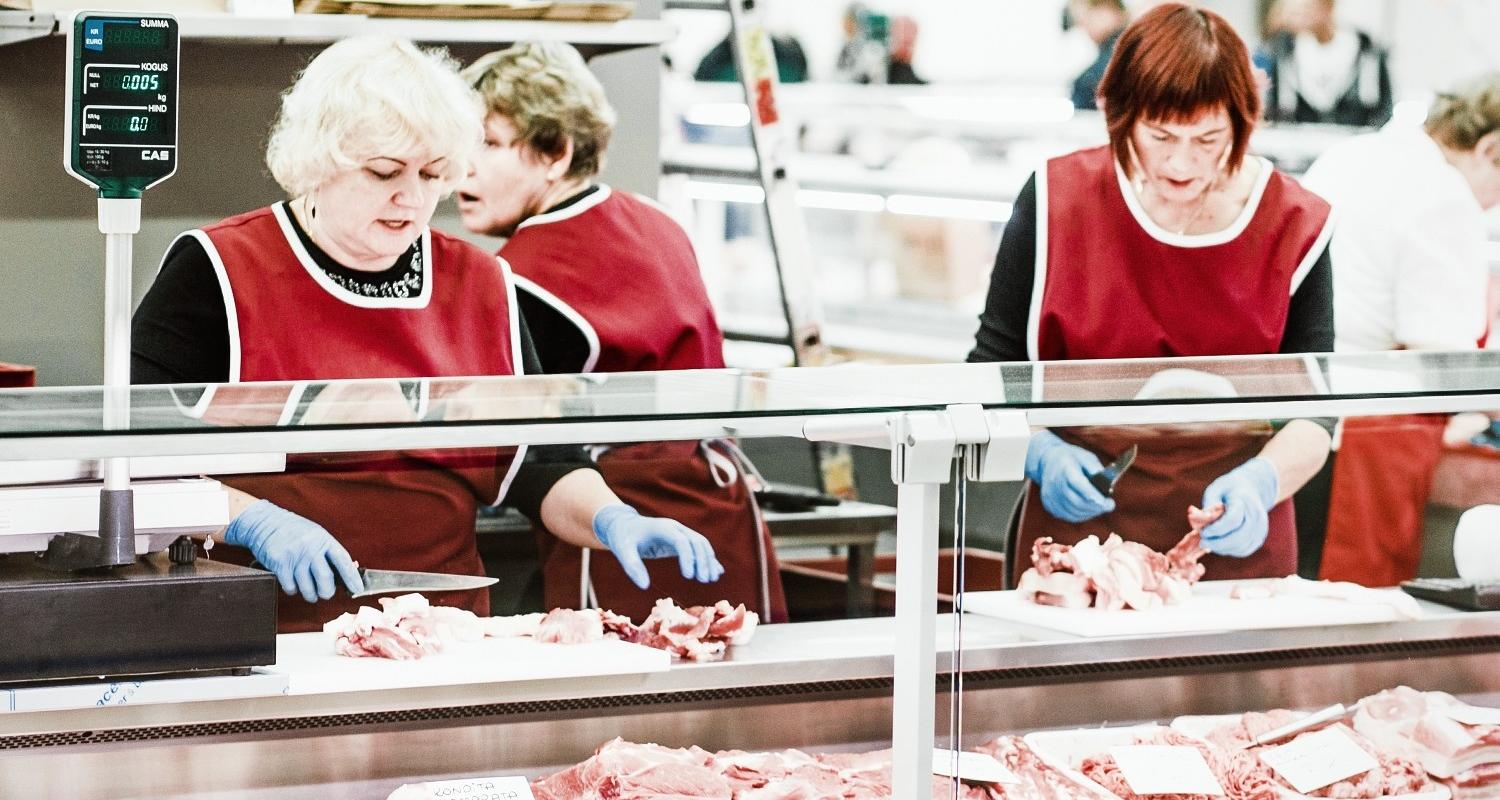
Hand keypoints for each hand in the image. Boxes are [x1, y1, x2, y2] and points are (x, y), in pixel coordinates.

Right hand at [225, 499, 364, 602]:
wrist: (265, 522)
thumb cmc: (294, 531)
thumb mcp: (316, 535)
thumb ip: (330, 552)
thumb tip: (351, 568)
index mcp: (324, 540)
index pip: (343, 561)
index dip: (352, 578)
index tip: (357, 589)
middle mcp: (311, 548)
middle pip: (326, 580)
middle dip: (327, 592)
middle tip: (325, 593)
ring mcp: (295, 556)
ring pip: (308, 588)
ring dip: (310, 595)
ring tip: (309, 592)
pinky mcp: (279, 563)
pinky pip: (290, 587)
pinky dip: (292, 589)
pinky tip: (292, 583)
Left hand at [592, 504, 724, 589]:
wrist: (623, 525)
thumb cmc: (623, 538)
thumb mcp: (622, 551)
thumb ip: (632, 567)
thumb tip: (645, 586)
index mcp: (662, 528)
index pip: (681, 541)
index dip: (688, 558)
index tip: (689, 577)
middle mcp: (675, 528)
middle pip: (696, 541)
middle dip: (703, 561)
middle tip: (704, 581)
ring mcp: (680, 532)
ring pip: (701, 544)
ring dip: (709, 560)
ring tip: (712, 579)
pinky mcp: (681, 539)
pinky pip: (699, 547)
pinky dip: (708, 559)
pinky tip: (716, 571)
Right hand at [1025, 430, 1115, 522]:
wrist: (1047, 460)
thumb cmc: (1072, 459)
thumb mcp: (1086, 457)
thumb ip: (1097, 471)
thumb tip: (1108, 488)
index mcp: (1065, 467)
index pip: (1079, 484)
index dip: (1094, 496)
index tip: (1109, 504)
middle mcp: (1055, 483)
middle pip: (1078, 502)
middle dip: (1096, 507)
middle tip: (1108, 505)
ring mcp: (1050, 496)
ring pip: (1074, 512)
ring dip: (1090, 512)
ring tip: (1100, 506)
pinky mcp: (1050, 505)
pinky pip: (1068, 515)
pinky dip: (1081, 515)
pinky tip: (1088, 509)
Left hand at [1199, 457, 1278, 557]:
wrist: (1251, 490)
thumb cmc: (1229, 490)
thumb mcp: (1215, 489)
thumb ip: (1208, 504)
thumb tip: (1196, 520)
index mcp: (1245, 501)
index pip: (1232, 520)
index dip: (1216, 529)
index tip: (1202, 532)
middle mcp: (1256, 515)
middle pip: (1239, 537)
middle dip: (1218, 543)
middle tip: (1202, 542)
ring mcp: (1260, 528)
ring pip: (1241, 546)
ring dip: (1222, 548)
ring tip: (1209, 542)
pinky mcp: (1259, 537)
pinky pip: (1244, 550)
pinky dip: (1230, 550)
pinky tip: (1219, 545)